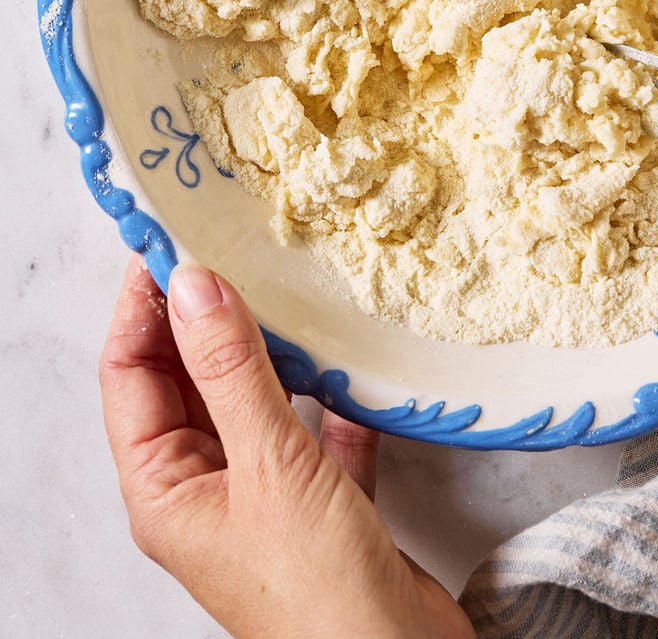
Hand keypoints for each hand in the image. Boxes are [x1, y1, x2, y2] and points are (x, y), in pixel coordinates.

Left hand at [100, 257, 474, 638]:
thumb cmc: (317, 590)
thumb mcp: (269, 465)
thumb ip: (232, 369)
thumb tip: (193, 283)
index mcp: (166, 490)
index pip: (132, 375)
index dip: (144, 305)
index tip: (168, 239)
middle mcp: (207, 492)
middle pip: (188, 383)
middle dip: (204, 316)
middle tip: (229, 244)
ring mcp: (265, 499)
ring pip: (254, 401)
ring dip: (271, 349)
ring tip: (288, 284)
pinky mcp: (324, 505)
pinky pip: (319, 431)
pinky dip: (334, 394)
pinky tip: (354, 359)